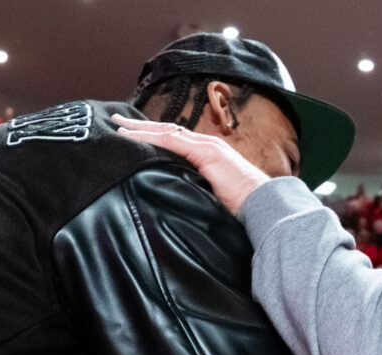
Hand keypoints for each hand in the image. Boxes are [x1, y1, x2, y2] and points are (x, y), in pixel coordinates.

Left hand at [112, 114, 270, 215]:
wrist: (264, 204)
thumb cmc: (245, 207)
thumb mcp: (217, 197)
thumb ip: (200, 190)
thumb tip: (181, 198)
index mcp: (210, 154)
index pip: (176, 140)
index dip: (154, 135)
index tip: (134, 134)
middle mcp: (207, 144)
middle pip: (168, 130)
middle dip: (141, 126)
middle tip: (117, 120)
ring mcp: (207, 146)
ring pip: (166, 132)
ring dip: (140, 129)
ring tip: (118, 126)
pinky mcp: (205, 153)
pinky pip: (170, 142)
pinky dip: (149, 138)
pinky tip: (132, 138)